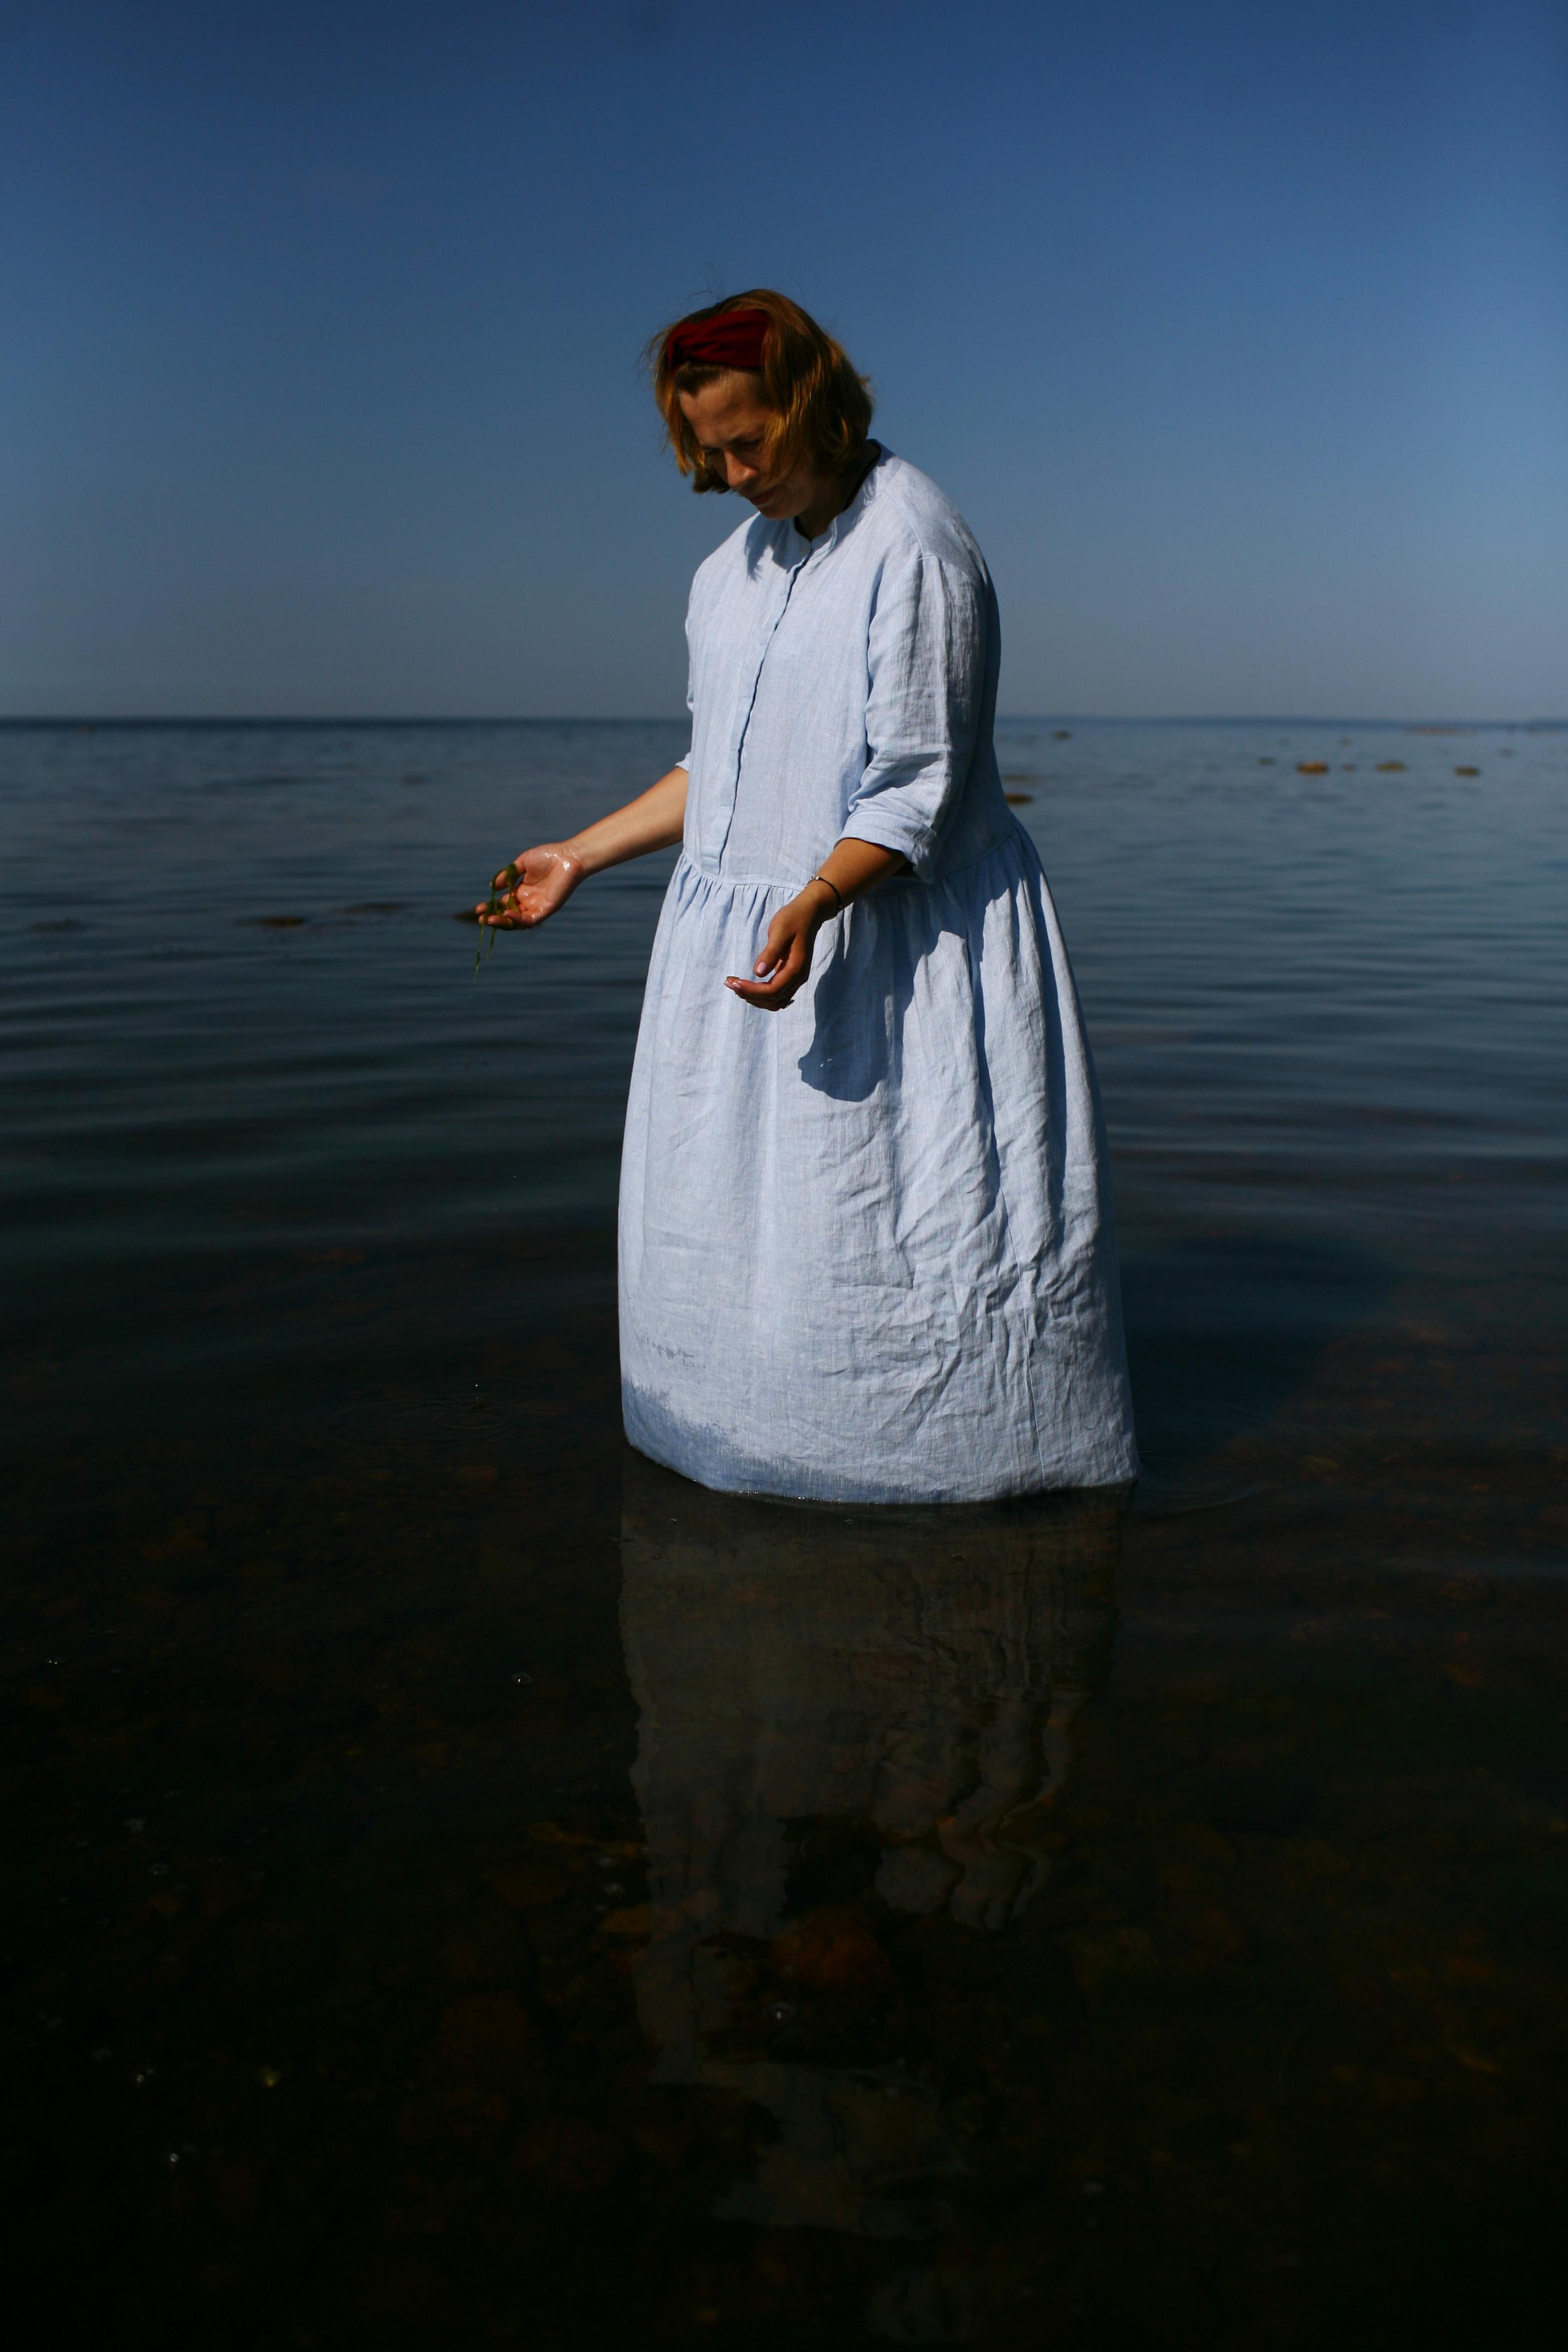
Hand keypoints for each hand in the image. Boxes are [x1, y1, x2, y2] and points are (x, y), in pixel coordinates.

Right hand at [478, 843, 586, 927]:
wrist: (567, 857)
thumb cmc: (547, 856)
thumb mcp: (522, 863)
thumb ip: (508, 875)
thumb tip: (493, 886)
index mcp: (522, 891)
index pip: (503, 904)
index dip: (491, 907)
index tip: (478, 909)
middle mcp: (528, 901)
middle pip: (508, 915)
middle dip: (494, 918)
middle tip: (481, 918)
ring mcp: (537, 907)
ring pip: (517, 921)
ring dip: (503, 922)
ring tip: (489, 920)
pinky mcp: (546, 910)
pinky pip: (530, 920)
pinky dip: (518, 919)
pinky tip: (507, 913)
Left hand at [725, 882, 833, 1010]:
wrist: (808, 914)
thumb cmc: (792, 919)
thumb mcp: (779, 932)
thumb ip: (770, 952)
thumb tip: (758, 973)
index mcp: (796, 969)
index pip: (772, 990)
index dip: (752, 990)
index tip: (735, 982)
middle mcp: (798, 979)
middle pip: (772, 1000)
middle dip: (749, 995)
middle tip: (730, 983)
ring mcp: (795, 980)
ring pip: (774, 1002)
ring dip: (754, 998)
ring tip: (736, 985)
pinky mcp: (790, 977)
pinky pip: (776, 995)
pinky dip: (761, 995)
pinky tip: (748, 986)